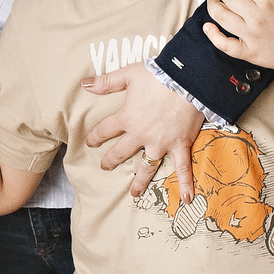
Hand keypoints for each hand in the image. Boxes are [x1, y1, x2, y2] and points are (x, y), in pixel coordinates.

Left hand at [82, 63, 202, 203]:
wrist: (188, 79)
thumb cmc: (158, 74)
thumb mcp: (129, 74)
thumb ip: (106, 82)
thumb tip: (84, 83)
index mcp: (127, 117)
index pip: (105, 130)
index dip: (96, 136)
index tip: (91, 142)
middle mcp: (141, 134)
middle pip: (122, 151)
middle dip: (111, 159)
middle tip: (105, 166)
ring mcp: (161, 143)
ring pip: (147, 166)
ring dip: (140, 180)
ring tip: (134, 192)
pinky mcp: (181, 145)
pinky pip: (183, 168)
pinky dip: (185, 184)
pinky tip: (186, 199)